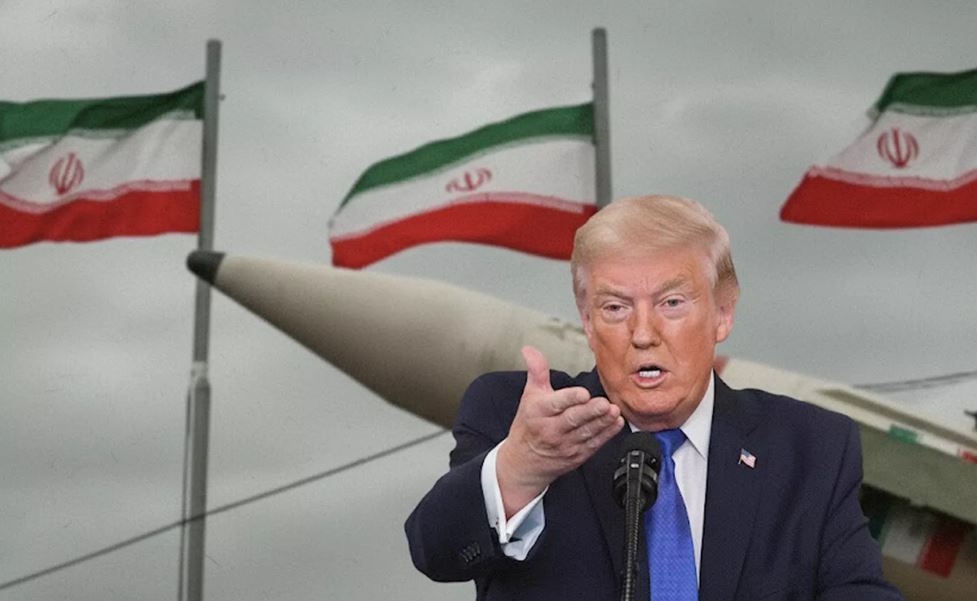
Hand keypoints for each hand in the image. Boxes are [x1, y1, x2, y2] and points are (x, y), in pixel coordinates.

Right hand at [496, 346, 623, 516]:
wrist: (524, 462)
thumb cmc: (528, 425)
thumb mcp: (529, 395)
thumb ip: (536, 371)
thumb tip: (530, 350)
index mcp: (539, 412)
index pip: (556, 404)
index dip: (570, 398)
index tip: (583, 393)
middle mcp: (552, 429)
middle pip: (573, 419)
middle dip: (590, 411)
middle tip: (604, 403)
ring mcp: (565, 444)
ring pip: (586, 432)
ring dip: (602, 422)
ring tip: (614, 411)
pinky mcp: (577, 455)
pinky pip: (594, 444)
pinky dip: (606, 435)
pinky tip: (615, 423)